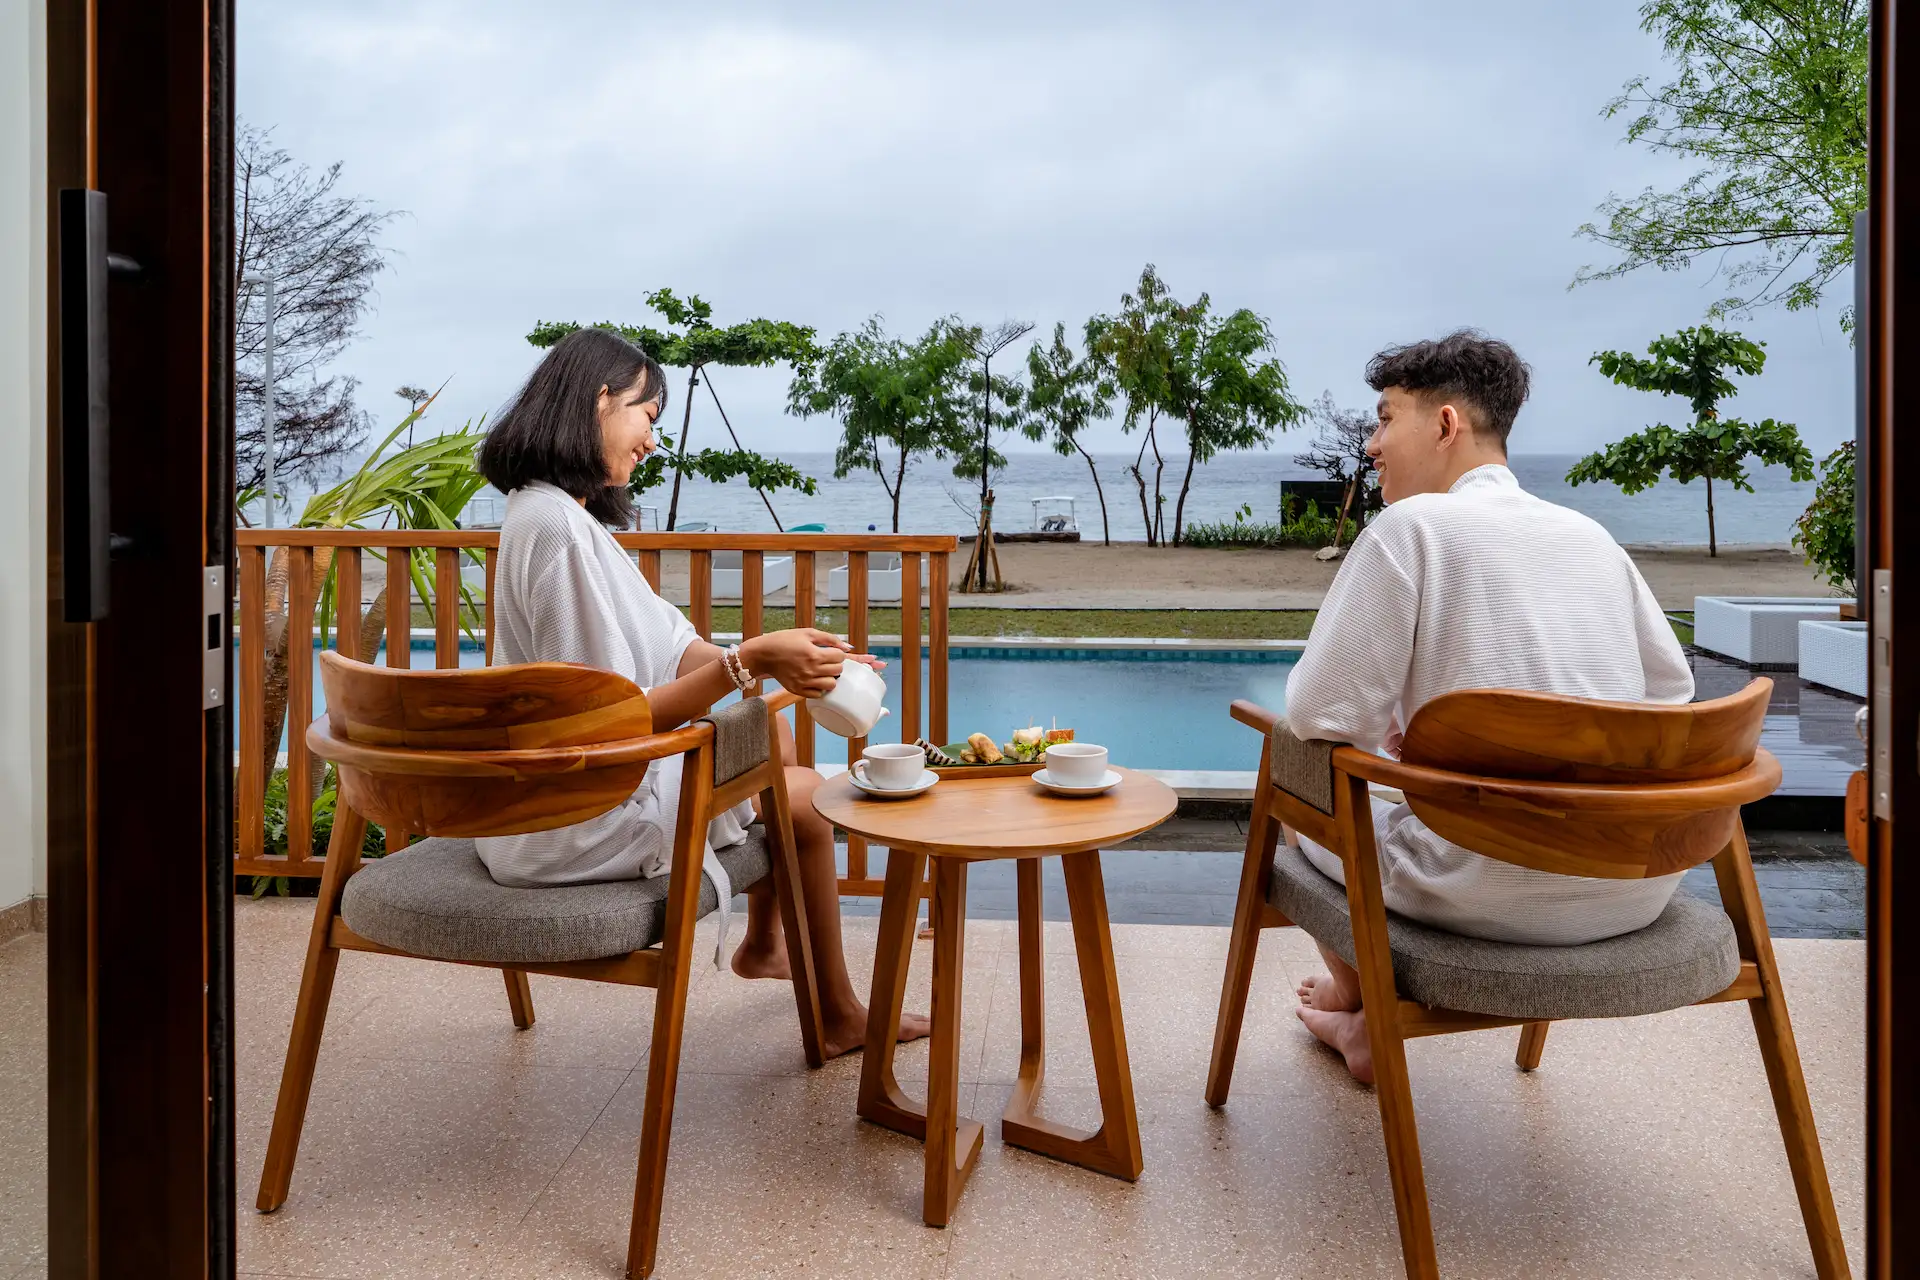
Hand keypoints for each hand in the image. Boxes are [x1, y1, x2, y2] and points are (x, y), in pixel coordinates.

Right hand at [740, 629, 865, 697]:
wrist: (763, 654)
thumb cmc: (784, 640)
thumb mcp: (807, 633)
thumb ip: (829, 638)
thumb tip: (848, 647)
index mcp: (814, 654)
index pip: (840, 657)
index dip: (837, 653)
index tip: (831, 652)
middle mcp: (810, 670)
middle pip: (838, 671)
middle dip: (835, 665)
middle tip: (826, 661)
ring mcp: (804, 682)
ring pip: (831, 685)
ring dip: (829, 677)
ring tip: (821, 671)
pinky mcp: (798, 690)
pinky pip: (818, 694)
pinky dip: (819, 688)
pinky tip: (814, 679)